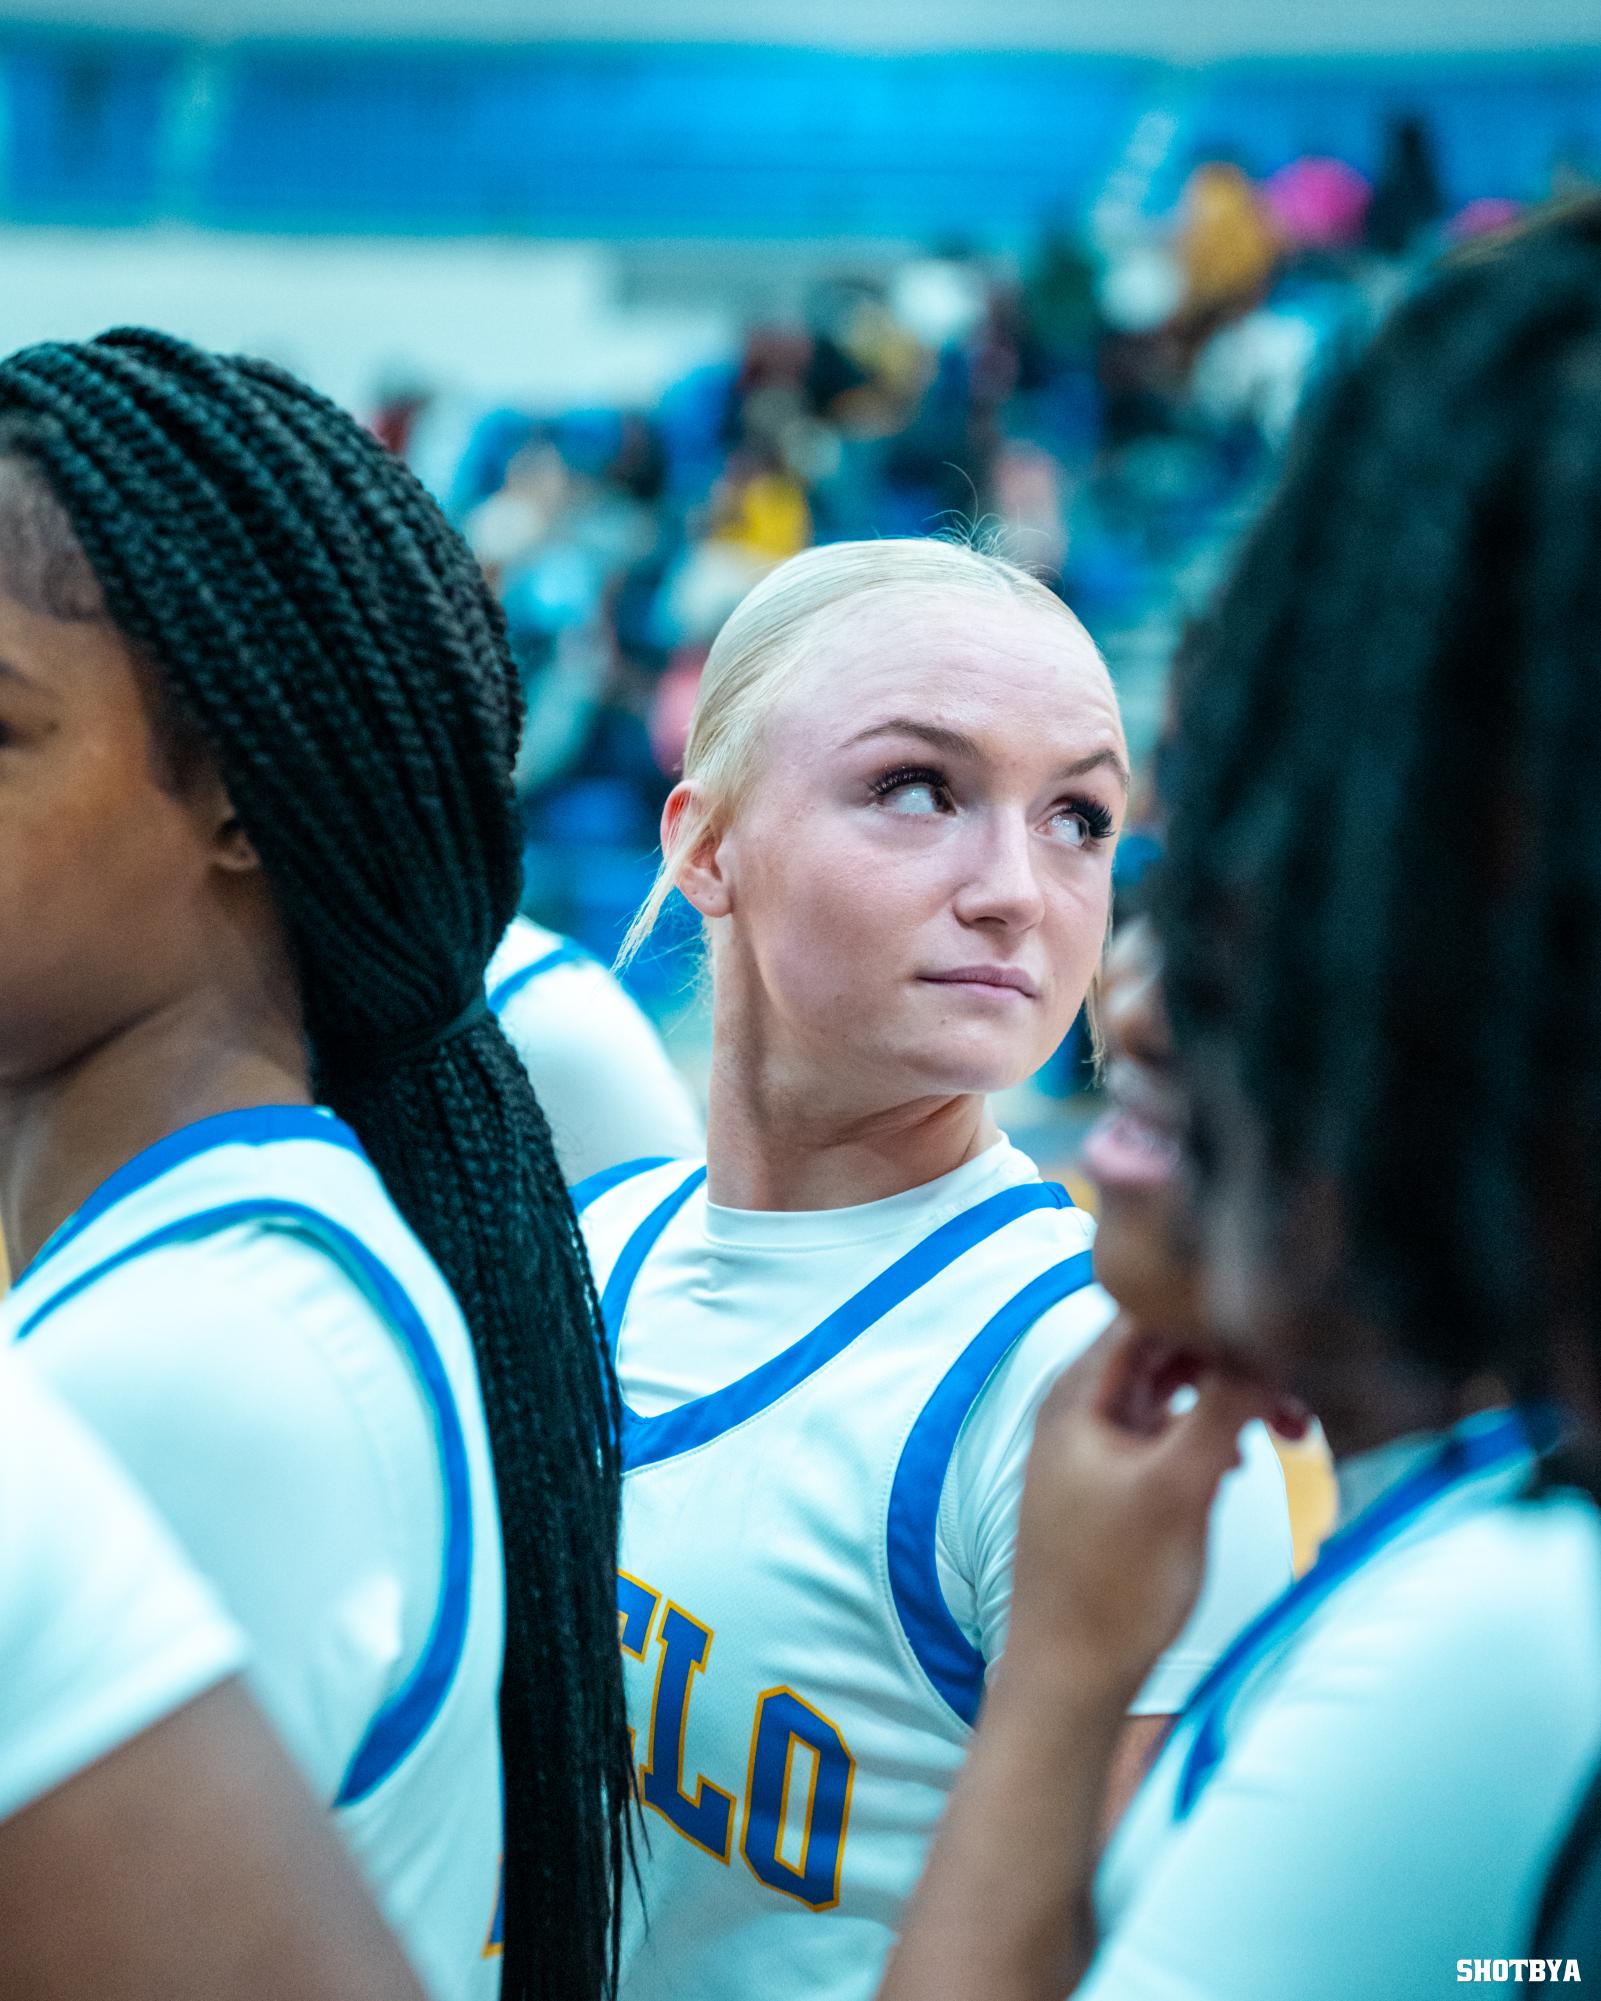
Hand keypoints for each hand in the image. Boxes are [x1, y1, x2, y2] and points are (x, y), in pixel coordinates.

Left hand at [1006, 1316, 1302, 1704]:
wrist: (1068, 1678)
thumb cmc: (1113, 1587)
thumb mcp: (1177, 1490)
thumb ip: (1221, 1410)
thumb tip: (1268, 1339)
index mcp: (1079, 1389)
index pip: (1150, 1309)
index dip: (1216, 1310)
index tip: (1281, 1333)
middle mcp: (1081, 1402)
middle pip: (1169, 1347)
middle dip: (1236, 1361)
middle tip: (1301, 1400)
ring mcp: (1097, 1441)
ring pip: (1176, 1391)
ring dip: (1230, 1401)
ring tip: (1288, 1435)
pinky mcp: (1116, 1479)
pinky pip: (1170, 1429)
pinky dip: (1209, 1434)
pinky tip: (1237, 1465)